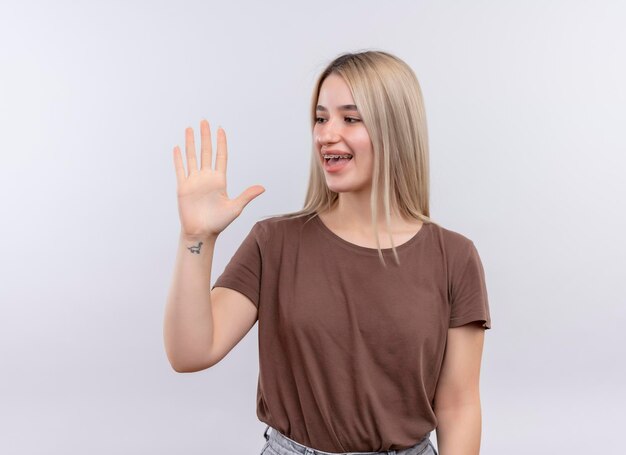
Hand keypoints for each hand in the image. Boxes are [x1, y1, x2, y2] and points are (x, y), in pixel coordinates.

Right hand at [173, 120, 264, 238]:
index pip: (220, 156)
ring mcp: (194, 181)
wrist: (202, 232)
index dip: (220, 143)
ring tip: (190, 128)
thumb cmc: (219, 222)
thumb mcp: (235, 207)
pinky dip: (178, 158)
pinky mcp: (183, 187)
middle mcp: (206, 178)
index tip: (220, 129)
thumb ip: (247, 195)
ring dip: (191, 143)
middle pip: (205, 152)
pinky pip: (180, 169)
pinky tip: (178, 147)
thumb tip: (263, 188)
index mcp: (219, 180)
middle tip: (204, 121)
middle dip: (205, 137)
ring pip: (192, 157)